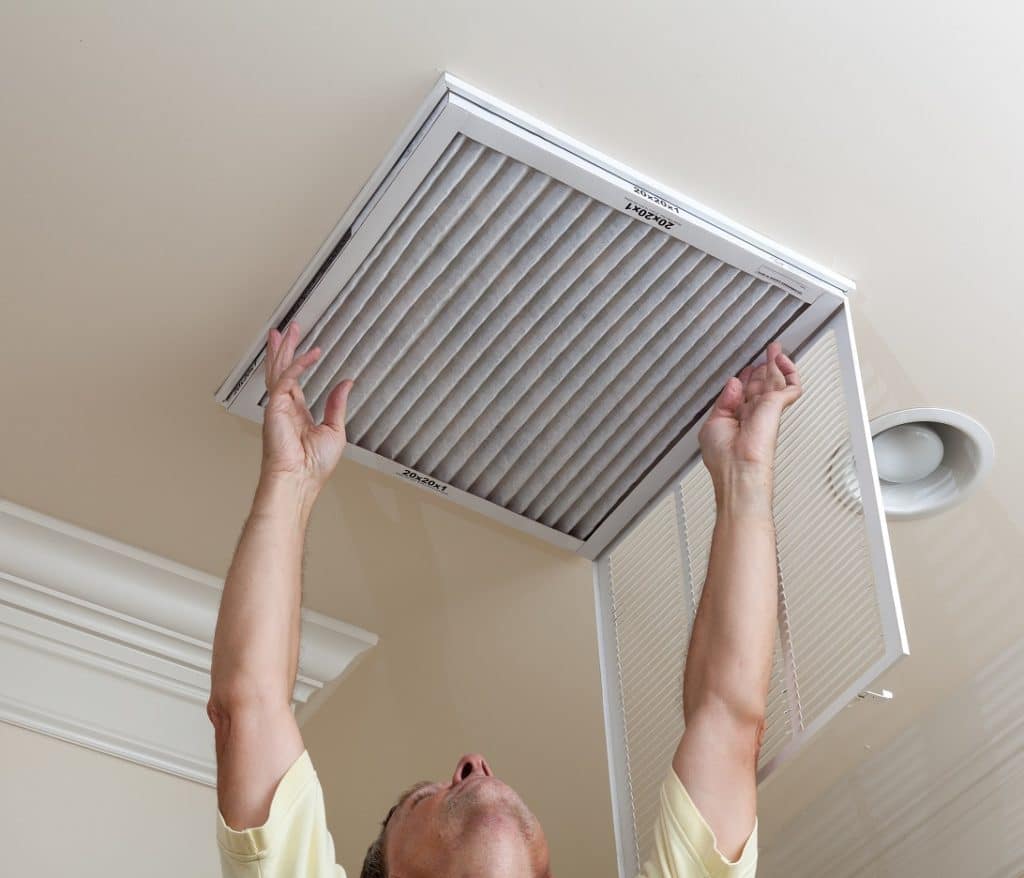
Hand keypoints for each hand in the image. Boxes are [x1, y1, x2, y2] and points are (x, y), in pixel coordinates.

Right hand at [260, 321, 352, 491]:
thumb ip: (337, 404)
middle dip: (284, 348)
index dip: (298, 363)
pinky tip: (311, 354)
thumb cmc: (314, 466)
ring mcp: (277, 407)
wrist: (300, 480)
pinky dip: (299, 365)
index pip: (294, 382)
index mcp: (296, 413)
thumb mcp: (334, 430)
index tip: (307, 348)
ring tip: (286, 330)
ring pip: (278, 370)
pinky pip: (287, 379)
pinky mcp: (275, 407)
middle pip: (281, 370)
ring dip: (283, 349)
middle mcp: (284, 407)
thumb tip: (346, 383)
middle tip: (289, 328)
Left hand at [698, 341, 801, 491]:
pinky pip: (791, 386)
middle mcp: (753, 413)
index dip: (746, 378)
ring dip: (775, 363)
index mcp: (737, 419)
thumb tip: (733, 382)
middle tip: (766, 353)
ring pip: (776, 382)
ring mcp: (766, 410)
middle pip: (761, 384)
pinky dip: (790, 372)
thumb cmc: (723, 457)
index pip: (744, 394)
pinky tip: (783, 361)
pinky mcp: (776, 406)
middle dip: (762, 367)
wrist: (737, 469)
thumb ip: (723, 401)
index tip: (746, 369)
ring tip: (775, 349)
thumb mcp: (713, 423)